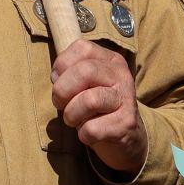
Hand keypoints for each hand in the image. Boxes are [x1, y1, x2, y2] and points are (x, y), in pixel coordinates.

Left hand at [51, 39, 145, 173]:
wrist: (127, 137)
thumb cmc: (98, 107)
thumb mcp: (87, 83)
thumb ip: (70, 72)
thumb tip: (56, 77)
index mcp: (111, 60)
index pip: (82, 48)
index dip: (62, 66)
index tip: (60, 81)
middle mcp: (121, 75)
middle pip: (84, 71)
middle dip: (62, 91)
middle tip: (61, 104)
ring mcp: (126, 99)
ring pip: (89, 100)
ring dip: (71, 115)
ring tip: (75, 120)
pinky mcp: (126, 123)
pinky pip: (92, 128)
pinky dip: (83, 135)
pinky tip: (90, 133)